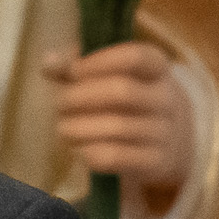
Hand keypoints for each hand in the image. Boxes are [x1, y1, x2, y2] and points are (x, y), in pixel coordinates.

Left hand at [39, 36, 197, 218]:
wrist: (169, 141)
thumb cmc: (127, 100)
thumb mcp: (110, 75)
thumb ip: (77, 65)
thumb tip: (49, 62)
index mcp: (157, 68)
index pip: (134, 56)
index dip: (98, 61)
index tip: (72, 71)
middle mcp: (166, 98)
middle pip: (122, 91)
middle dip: (81, 96)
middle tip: (60, 103)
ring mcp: (164, 131)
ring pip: (116, 127)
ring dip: (79, 127)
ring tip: (63, 127)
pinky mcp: (156, 162)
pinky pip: (115, 157)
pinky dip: (89, 153)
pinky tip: (78, 148)